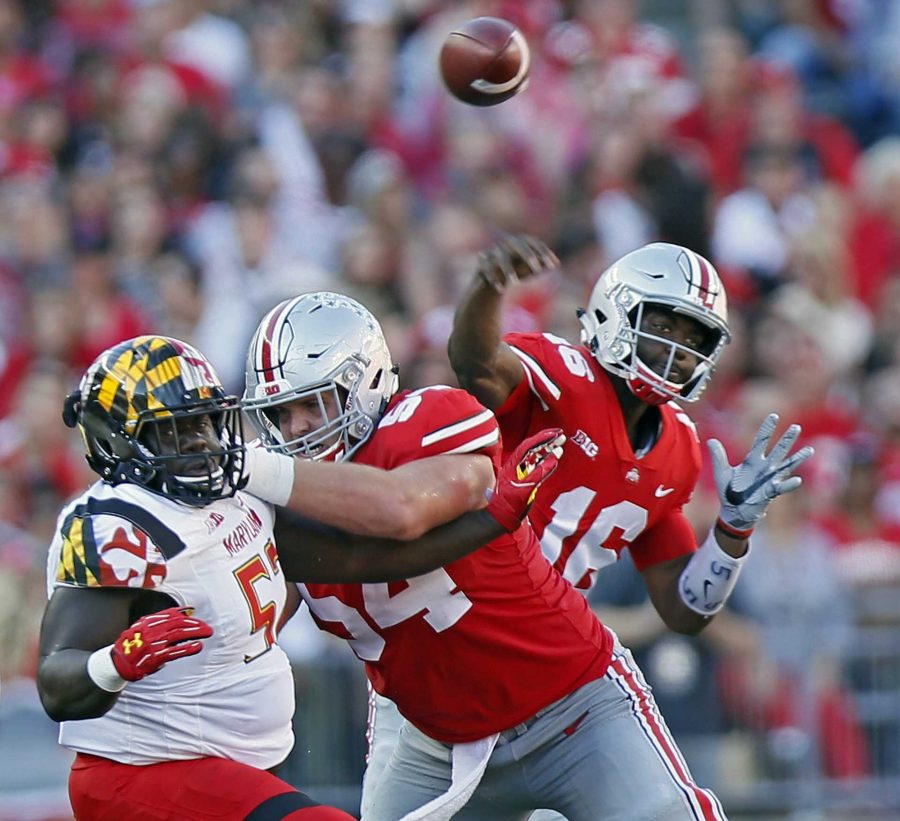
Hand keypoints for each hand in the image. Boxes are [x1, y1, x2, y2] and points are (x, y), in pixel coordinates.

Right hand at [110, 607, 212, 681]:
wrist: (116, 663)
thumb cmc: (133, 644)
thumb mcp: (142, 627)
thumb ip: (161, 619)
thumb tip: (186, 611)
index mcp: (148, 621)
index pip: (172, 614)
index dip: (187, 615)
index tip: (197, 616)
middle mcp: (152, 630)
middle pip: (179, 623)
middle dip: (195, 624)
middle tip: (207, 627)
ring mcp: (154, 643)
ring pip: (179, 634)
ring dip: (196, 632)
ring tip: (207, 633)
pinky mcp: (155, 657)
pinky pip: (175, 651)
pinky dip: (188, 648)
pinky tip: (197, 646)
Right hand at [477, 234, 558, 292]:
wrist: (491, 281)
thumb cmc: (516, 273)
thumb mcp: (529, 270)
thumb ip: (540, 266)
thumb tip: (554, 264)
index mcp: (520, 243)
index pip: (533, 242)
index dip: (543, 252)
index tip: (554, 266)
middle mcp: (506, 244)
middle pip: (517, 244)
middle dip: (528, 255)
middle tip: (537, 270)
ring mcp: (492, 252)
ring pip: (501, 258)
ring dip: (508, 270)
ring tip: (515, 284)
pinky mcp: (481, 263)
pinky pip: (486, 268)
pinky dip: (493, 278)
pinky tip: (500, 289)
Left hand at [487, 428, 564, 531]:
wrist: (499, 518)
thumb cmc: (509, 506)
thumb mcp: (527, 490)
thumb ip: (540, 473)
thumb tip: (554, 458)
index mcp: (513, 465)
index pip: (529, 445)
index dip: (543, 438)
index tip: (556, 433)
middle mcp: (514, 465)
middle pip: (531, 447)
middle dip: (546, 439)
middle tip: (561, 435)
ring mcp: (517, 471)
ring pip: (532, 455)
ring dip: (545, 448)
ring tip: (558, 443)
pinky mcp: (520, 478)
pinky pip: (533, 464)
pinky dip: (543, 459)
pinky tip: (550, 457)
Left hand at [707, 413, 813, 537]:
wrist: (733, 511)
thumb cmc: (729, 491)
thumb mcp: (722, 472)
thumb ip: (718, 457)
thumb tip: (711, 440)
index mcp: (752, 460)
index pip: (761, 441)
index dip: (767, 429)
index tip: (774, 416)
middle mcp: (764, 467)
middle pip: (778, 450)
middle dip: (786, 439)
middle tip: (796, 427)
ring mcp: (769, 479)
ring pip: (786, 466)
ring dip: (797, 458)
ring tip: (809, 450)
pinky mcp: (771, 492)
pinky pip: (782, 487)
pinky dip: (789, 484)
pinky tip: (798, 480)